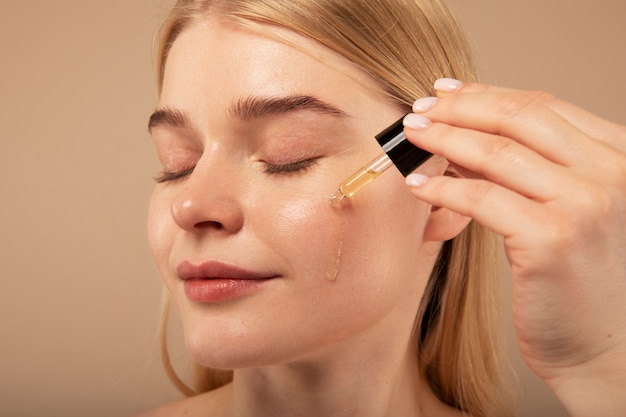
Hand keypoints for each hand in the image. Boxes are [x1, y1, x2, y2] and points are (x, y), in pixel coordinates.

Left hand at [403, 79, 625, 415]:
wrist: (605, 346)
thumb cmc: (578, 281)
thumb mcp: (565, 210)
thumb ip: (530, 172)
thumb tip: (464, 139)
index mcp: (618, 157)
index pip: (544, 107)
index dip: (488, 94)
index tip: (447, 90)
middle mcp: (610, 174)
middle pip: (520, 119)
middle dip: (461, 108)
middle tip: (420, 109)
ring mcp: (584, 204)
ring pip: (498, 154)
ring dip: (446, 139)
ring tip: (413, 135)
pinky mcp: (552, 238)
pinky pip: (482, 199)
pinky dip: (442, 188)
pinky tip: (417, 183)